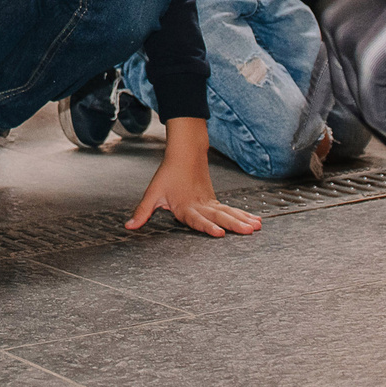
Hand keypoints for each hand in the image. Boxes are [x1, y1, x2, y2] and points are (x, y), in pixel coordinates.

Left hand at [127, 121, 262, 237]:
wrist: (185, 153)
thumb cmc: (168, 175)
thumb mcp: (153, 193)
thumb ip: (142, 212)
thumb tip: (129, 226)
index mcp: (185, 206)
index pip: (197, 219)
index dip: (208, 227)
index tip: (219, 233)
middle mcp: (201, 206)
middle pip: (219, 216)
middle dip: (234, 225)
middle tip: (247, 231)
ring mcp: (210, 203)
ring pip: (228, 212)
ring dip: (242, 220)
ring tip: (256, 228)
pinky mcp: (215, 201)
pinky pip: (232, 209)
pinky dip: (244, 215)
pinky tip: (256, 221)